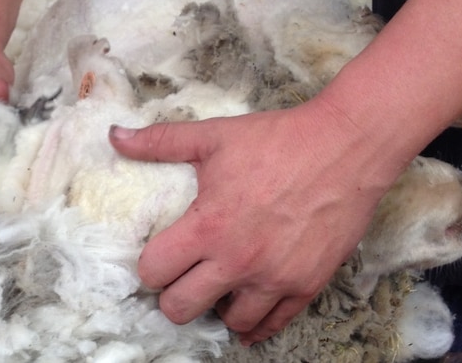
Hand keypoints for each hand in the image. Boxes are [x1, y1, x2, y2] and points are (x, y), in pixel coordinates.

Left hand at [109, 101, 396, 345]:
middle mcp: (238, 261)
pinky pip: (271, 325)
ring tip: (220, 286)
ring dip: (218, 307)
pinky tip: (248, 308)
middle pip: (181, 309)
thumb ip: (160, 141)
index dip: (149, 266)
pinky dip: (255, 321)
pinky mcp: (306, 285)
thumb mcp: (214, 136)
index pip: (154, 272)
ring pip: (229, 322)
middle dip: (174, 295)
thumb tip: (114, 136)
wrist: (346, 146)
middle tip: (183, 277)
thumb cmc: (278, 139)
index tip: (159, 255)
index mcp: (208, 227)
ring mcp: (274, 278)